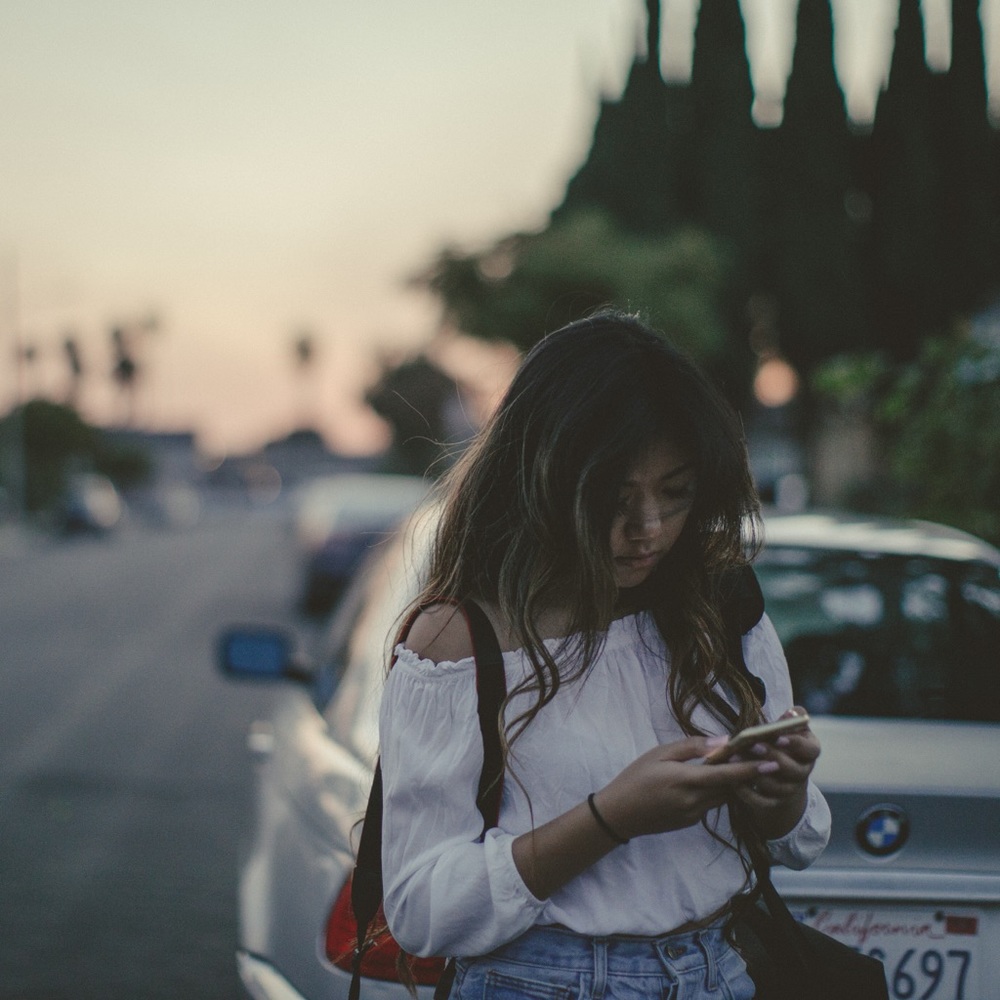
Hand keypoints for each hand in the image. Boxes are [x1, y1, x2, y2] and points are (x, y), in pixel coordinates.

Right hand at [594, 735, 773, 840]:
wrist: (619, 814)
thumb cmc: (635, 778)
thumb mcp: (659, 754)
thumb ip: (692, 747)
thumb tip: (721, 741)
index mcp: (687, 781)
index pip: (727, 775)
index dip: (751, 769)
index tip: (772, 762)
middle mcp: (695, 802)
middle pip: (731, 788)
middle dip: (747, 774)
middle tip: (762, 757)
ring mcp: (693, 815)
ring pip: (723, 797)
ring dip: (733, 784)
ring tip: (742, 766)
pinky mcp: (690, 822)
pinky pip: (711, 804)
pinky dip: (717, 792)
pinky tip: (713, 780)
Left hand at [732, 708, 819, 834]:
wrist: (778, 775)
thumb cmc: (780, 743)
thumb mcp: (788, 729)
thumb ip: (791, 719)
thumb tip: (792, 712)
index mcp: (809, 753)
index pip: (811, 750)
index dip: (796, 744)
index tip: (777, 736)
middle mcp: (803, 774)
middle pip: (794, 770)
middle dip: (772, 756)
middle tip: (752, 745)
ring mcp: (790, 791)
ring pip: (777, 787)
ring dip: (756, 773)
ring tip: (736, 758)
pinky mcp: (773, 803)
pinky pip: (761, 802)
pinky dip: (747, 792)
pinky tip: (733, 780)